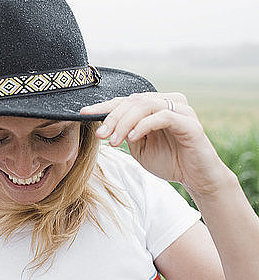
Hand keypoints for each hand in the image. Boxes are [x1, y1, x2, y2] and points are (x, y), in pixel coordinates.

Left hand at [80, 92, 231, 195]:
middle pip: (133, 101)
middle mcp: (169, 101)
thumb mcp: (139, 146)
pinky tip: (133, 138)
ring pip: (145, 106)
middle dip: (112, 118)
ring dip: (125, 123)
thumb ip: (124, 132)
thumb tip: (103, 124)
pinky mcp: (190, 122)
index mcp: (155, 105)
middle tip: (101, 135)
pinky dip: (144, 125)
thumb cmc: (168, 160)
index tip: (83, 114)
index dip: (103, 106)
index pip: (125, 101)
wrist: (197, 179)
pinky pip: (163, 116)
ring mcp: (181, 110)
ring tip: (114, 141)